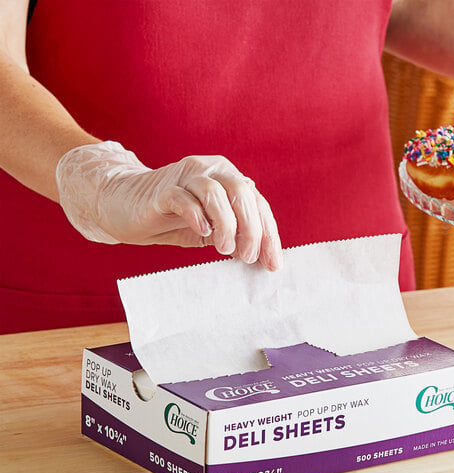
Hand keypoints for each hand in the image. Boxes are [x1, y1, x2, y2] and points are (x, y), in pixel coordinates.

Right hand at [55, 141, 281, 269]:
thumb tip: (260, 255)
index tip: (272, 264)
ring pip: (215, 192)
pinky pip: (182, 198)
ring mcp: (185, 177)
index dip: (268, 235)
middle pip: (241, 193)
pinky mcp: (161, 190)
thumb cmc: (171, 219)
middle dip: (250, 229)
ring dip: (226, 223)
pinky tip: (203, 232)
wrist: (123, 206)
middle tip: (247, 257)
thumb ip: (234, 236)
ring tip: (224, 249)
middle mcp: (210, 171)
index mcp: (227, 178)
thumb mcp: (210, 231)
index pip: (257, 204)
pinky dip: (196, 216)